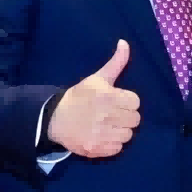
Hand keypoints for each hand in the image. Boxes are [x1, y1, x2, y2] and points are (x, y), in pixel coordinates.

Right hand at [51, 41, 143, 158]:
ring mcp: (100, 134)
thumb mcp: (97, 78)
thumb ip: (116, 62)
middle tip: (112, 114)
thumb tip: (125, 42)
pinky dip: (112, 144)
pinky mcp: (96, 149)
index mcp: (108, 96)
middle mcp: (105, 116)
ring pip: (128, 135)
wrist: (55, 118)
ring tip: (108, 125)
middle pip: (135, 119)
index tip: (116, 101)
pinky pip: (118, 148)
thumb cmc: (80, 97)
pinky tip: (102, 135)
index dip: (127, 101)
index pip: (136, 102)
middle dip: (126, 116)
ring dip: (121, 131)